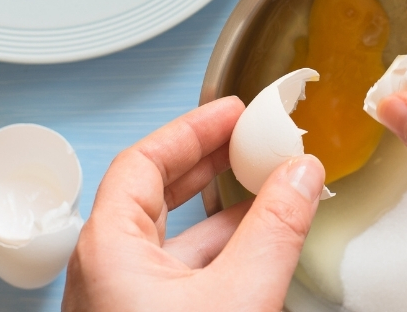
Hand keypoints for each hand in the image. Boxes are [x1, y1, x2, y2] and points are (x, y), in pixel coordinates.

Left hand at [62, 97, 325, 311]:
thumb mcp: (239, 293)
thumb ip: (275, 228)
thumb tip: (301, 175)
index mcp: (108, 248)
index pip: (143, 161)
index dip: (192, 130)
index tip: (232, 113)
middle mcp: (105, 270)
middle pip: (154, 193)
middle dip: (208, 162)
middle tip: (247, 140)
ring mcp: (120, 301)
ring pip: (170, 238)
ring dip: (220, 212)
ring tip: (268, 191)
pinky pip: (177, 274)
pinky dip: (217, 251)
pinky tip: (255, 248)